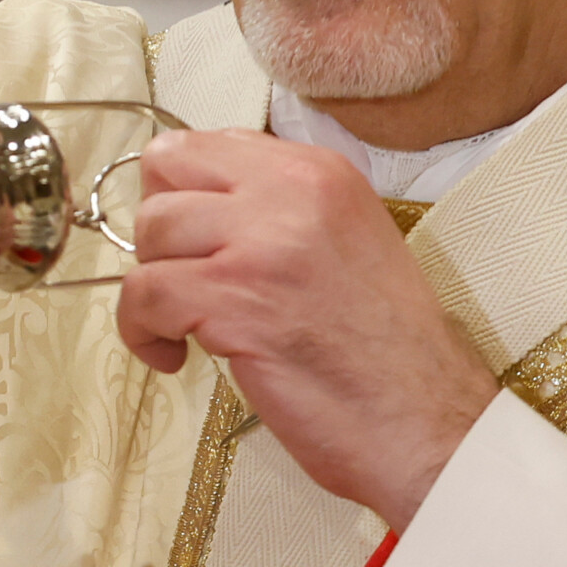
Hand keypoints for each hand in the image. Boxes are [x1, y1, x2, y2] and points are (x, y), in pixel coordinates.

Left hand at [118, 129, 500, 530]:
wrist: (426, 423)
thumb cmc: (384, 352)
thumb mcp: (345, 241)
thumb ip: (280, 210)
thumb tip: (200, 206)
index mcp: (319, 171)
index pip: (206, 144)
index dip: (183, 195)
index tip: (193, 242)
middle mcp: (291, 189)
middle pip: (165, 167)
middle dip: (158, 225)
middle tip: (180, 275)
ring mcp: (262, 240)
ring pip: (149, 230)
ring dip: (151, 285)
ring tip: (182, 327)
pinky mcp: (234, 298)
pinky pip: (143, 293)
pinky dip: (141, 331)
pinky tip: (173, 357)